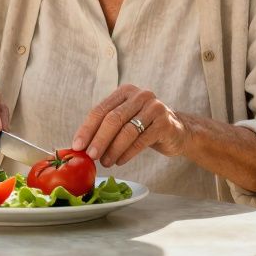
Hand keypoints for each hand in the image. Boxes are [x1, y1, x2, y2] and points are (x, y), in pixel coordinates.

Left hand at [70, 84, 187, 167]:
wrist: (178, 132)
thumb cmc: (145, 127)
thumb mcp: (125, 121)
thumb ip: (106, 127)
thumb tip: (81, 146)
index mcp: (125, 92)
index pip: (100, 110)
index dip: (87, 129)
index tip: (77, 145)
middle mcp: (140, 96)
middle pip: (113, 119)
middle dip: (99, 139)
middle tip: (90, 156)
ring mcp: (154, 108)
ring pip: (127, 131)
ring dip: (113, 149)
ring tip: (105, 162)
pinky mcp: (164, 123)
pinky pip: (141, 140)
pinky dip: (128, 153)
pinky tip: (120, 161)